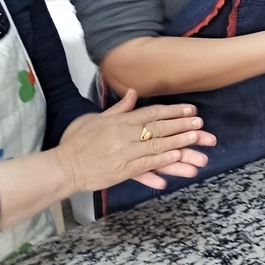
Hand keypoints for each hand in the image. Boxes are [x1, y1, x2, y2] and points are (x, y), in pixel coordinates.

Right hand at [55, 89, 216, 190]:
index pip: (151, 113)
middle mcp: (124, 136)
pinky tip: (176, 161)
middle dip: (182, 126)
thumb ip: (118, 109)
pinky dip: (160, 165)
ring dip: (178, 145)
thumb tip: (132, 93)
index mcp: (119, 122)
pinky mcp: (122, 171)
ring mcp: (124, 154)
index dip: (173, 111)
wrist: (63, 166)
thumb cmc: (76, 142)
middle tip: (201, 125)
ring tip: (196, 142)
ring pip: (156, 148)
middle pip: (158, 129)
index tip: (191, 110)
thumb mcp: (95, 119)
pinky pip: (145, 167)